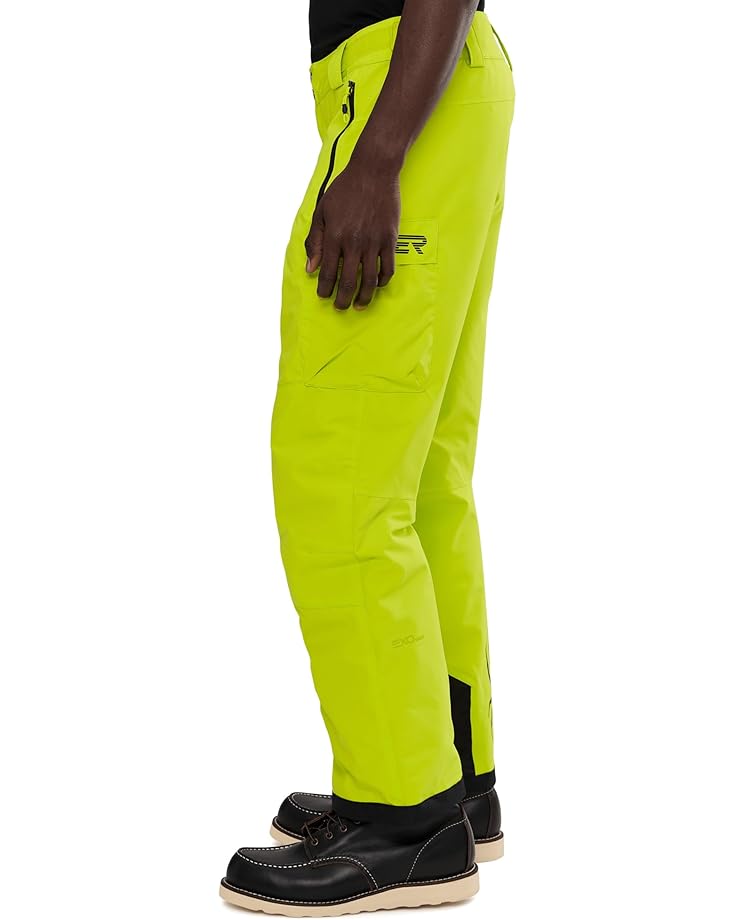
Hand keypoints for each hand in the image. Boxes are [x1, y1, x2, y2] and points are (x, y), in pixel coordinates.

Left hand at [305, 161, 399, 309]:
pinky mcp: (390, 239)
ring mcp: (374, 242)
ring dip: (364, 297)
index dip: (325, 289)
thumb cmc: (344, 190)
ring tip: (359, 305)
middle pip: (348, 282)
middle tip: (340, 307)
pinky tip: (377, 285)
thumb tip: (311, 268)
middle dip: (342, 300)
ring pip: (369, 280)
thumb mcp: (322, 212)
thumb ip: (315, 241)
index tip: (323, 297)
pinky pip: (388, 268)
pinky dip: (382, 281)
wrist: (373, 170)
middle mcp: (353, 242)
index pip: (328, 273)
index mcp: (334, 236)